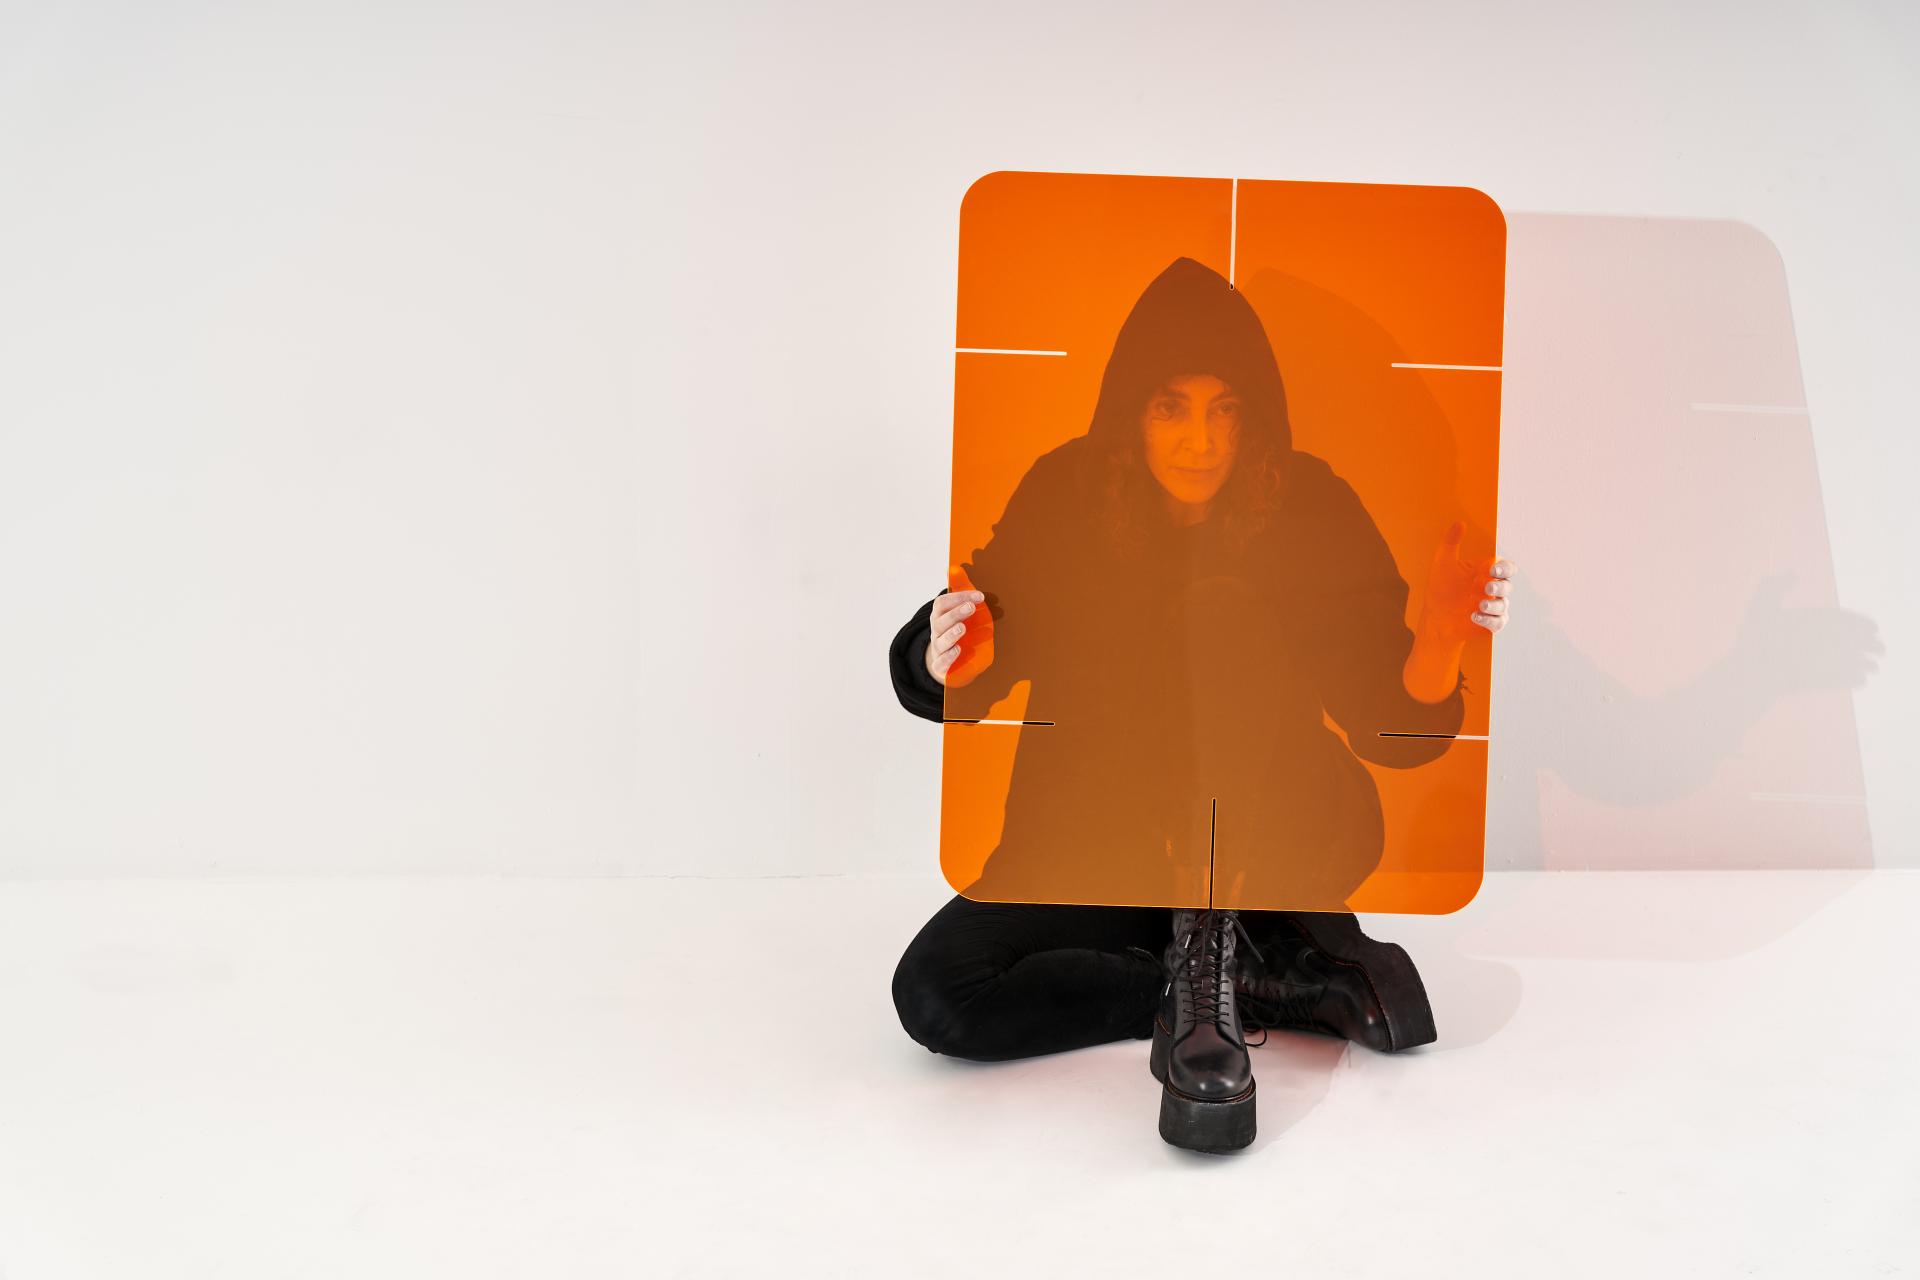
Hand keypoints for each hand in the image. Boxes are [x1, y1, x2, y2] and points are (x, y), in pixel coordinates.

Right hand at [926, 587, 988, 686]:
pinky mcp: (942, 667)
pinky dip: (948, 658)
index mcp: (940, 615)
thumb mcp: (961, 608)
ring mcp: (938, 649)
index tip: (979, 596)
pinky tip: (958, 651)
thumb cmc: (959, 628)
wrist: (953, 661)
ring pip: (940, 641)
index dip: (959, 598)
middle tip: (972, 608)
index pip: (942, 603)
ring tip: (962, 628)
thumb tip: (953, 567)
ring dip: (951, 634)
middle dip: (956, 613)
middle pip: (940, 621)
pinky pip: (941, 663)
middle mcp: (937, 631)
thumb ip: (960, 588)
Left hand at [1420, 520, 1514, 643]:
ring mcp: (1493, 607)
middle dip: (1500, 587)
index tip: (1493, 570)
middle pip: (1507, 585)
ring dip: (1493, 606)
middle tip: (1487, 589)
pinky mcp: (1490, 624)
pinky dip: (1489, 620)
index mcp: (1486, 573)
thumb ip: (1450, 542)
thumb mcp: (1442, 563)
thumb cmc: (1440, 588)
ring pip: (1503, 605)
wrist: (1434, 617)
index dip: (1504, 568)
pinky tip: (1474, 617)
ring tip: (1478, 606)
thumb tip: (1460, 522)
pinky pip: (1498, 622)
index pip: (1505, 567)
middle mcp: (1493, 589)